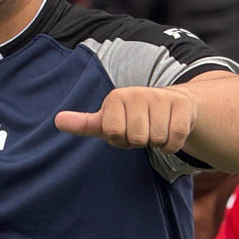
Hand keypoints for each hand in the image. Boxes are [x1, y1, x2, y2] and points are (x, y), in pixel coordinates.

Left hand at [54, 86, 197, 152]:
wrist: (171, 104)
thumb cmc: (132, 117)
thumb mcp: (106, 121)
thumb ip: (83, 123)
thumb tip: (57, 121)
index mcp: (115, 97)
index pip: (113, 133)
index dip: (119, 139)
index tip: (123, 130)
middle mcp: (137, 92)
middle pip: (136, 138)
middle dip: (139, 141)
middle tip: (141, 130)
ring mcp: (161, 97)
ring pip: (156, 139)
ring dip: (156, 142)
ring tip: (154, 128)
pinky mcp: (181, 105)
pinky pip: (175, 140)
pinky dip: (172, 145)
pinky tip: (169, 132)